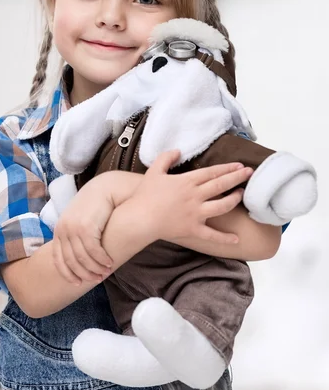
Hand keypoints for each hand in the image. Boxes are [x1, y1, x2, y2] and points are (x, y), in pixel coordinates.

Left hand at [52, 172, 141, 285]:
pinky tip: (110, 263)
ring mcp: (73, 229)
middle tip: (96, 280)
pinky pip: (93, 251)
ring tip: (105, 272)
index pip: (59, 259)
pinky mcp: (86, 227)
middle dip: (84, 274)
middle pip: (71, 262)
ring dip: (95, 269)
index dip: (68, 274)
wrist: (105, 188)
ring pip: (83, 259)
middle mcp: (63, 230)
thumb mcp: (79, 220)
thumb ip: (75, 235)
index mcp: (59, 230)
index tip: (78, 284)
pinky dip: (102, 260)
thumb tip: (78, 256)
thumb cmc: (94, 206)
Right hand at [130, 150, 253, 246]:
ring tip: (241, 195)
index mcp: (187, 181)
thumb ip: (166, 158)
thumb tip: (178, 150)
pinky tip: (236, 239)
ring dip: (234, 200)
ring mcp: (196, 213)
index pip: (212, 172)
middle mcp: (195, 196)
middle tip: (250, 173)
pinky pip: (212, 235)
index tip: (240, 165)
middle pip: (221, 185)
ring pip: (222, 206)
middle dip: (237, 178)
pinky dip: (224, 238)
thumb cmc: (145, 195)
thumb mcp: (154, 171)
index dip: (227, 168)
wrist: (139, 218)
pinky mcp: (193, 229)